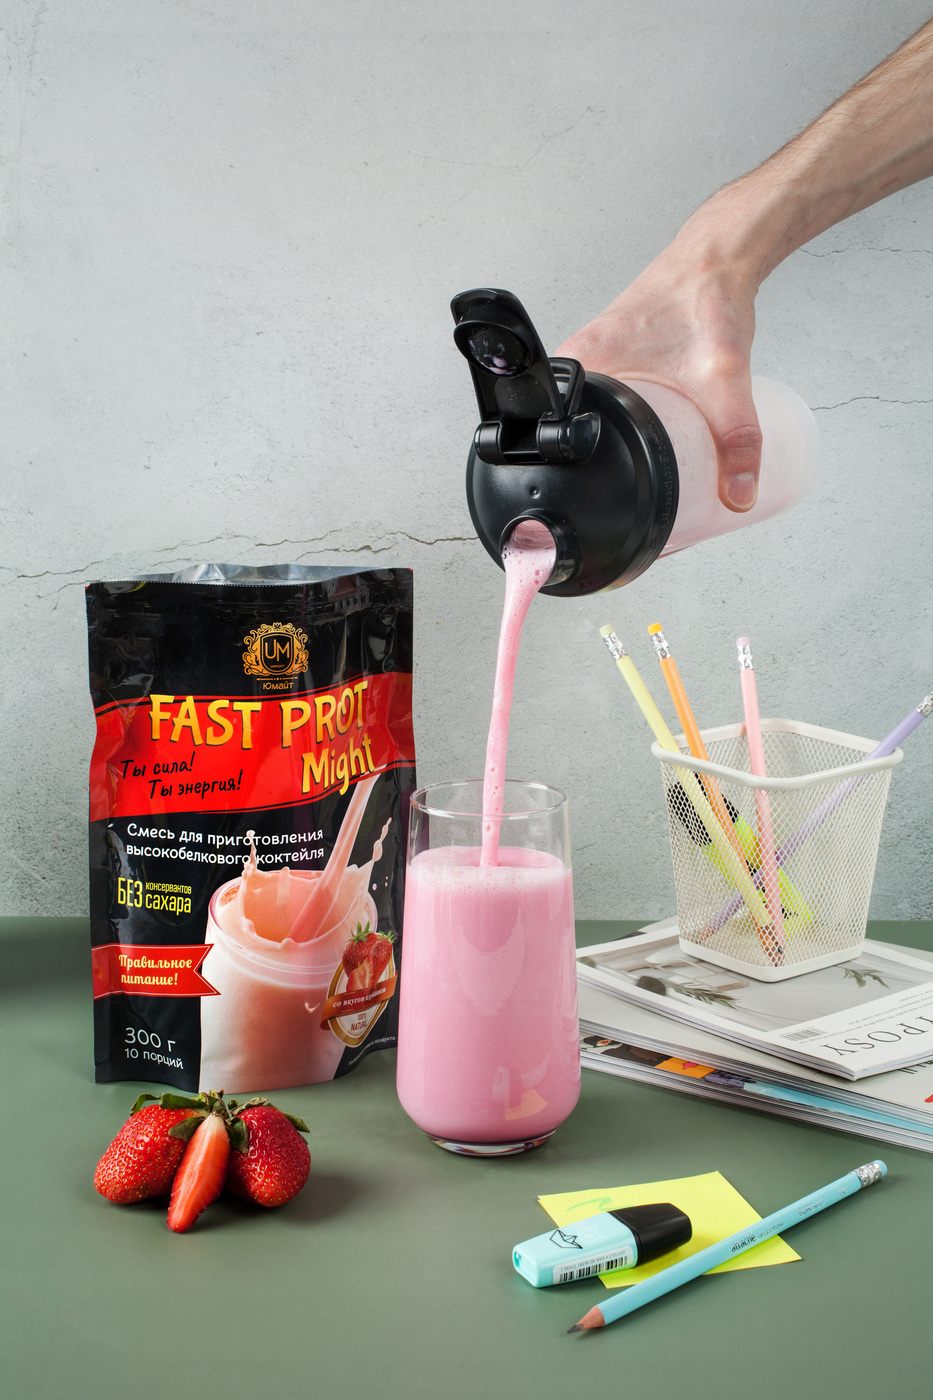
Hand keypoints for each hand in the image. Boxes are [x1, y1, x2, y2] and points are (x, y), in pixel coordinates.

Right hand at [556, 204, 762, 510]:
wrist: (719, 254)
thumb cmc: (706, 296)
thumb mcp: (725, 376)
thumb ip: (738, 437)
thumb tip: (740, 491)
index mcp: (584, 363)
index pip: (551, 429)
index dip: (566, 472)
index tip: (586, 501)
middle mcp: (582, 359)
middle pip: (570, 429)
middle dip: (593, 469)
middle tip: (619, 500)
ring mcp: (597, 356)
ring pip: (590, 413)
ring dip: (608, 444)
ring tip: (633, 479)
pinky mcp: (617, 355)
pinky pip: (608, 397)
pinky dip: (623, 421)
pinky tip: (646, 438)